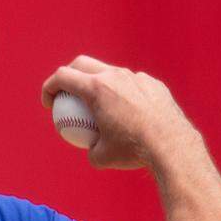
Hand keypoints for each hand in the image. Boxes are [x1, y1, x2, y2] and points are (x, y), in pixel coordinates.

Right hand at [41, 55, 197, 169]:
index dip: (48, 88)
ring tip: (100, 107)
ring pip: (109, 72)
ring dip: (98, 84)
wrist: (171, 146)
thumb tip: (88, 146)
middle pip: (82, 64)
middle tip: (66, 95)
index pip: (62, 77)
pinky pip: (132, 84)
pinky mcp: (153, 84)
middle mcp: (115, 76)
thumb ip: (89, 147)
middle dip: (68, 75)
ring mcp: (136, 77)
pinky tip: (128, 113)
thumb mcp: (100, 157)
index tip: (49, 104)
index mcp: (96, 88)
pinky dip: (123, 94)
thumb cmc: (132, 151)